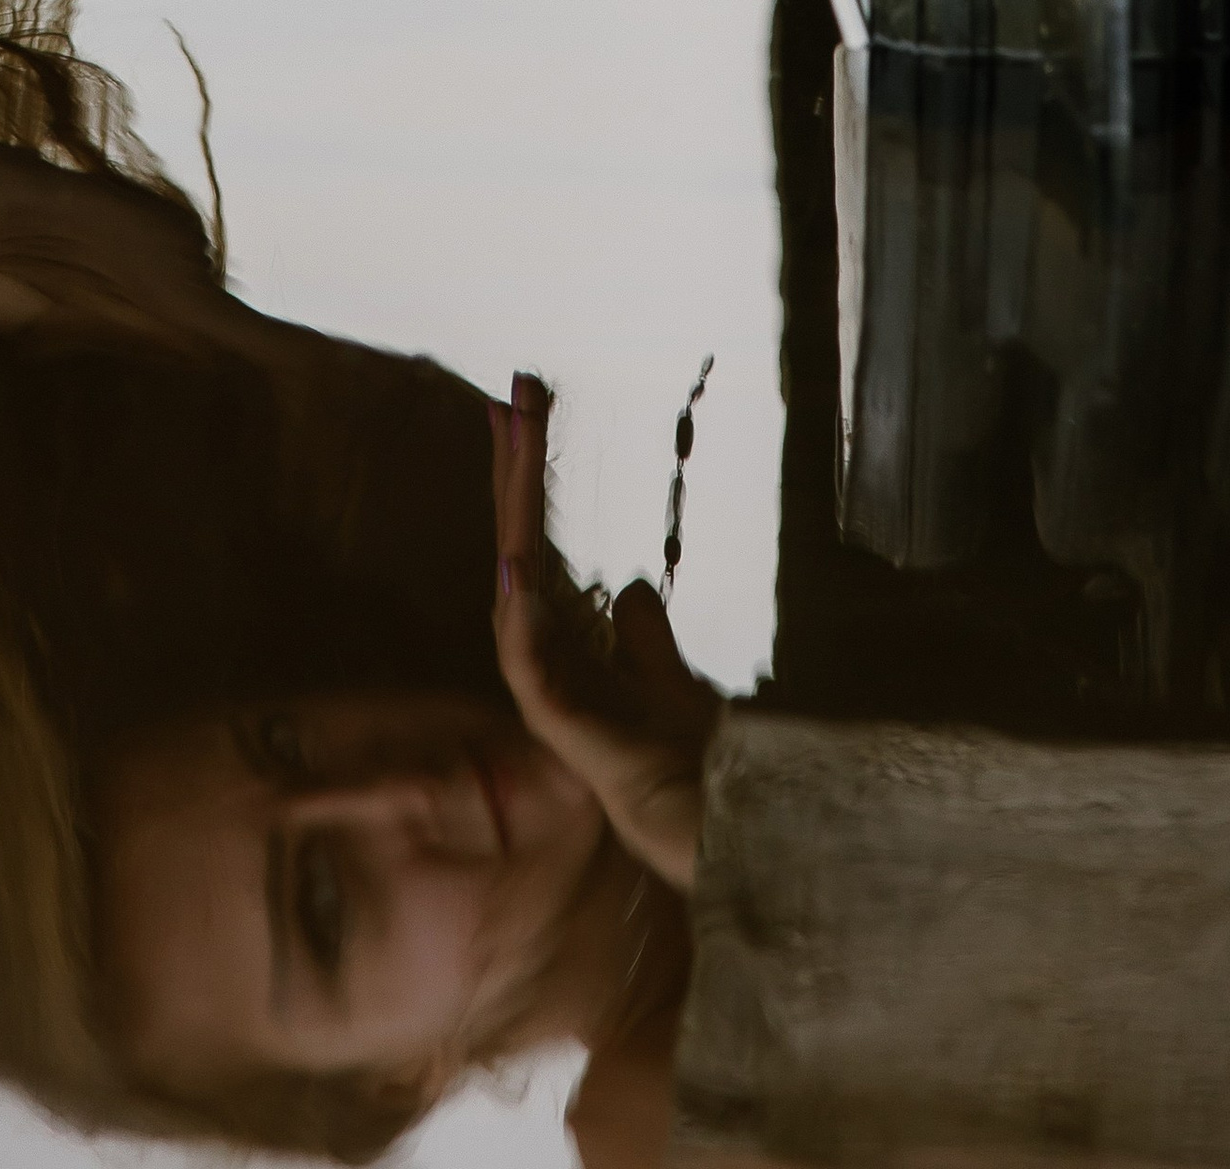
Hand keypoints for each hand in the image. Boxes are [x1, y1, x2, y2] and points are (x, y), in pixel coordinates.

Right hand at [490, 373, 718, 892]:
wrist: (720, 839)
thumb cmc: (691, 768)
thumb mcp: (670, 682)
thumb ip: (644, 640)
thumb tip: (626, 588)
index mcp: (572, 646)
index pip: (537, 539)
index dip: (527, 473)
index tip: (522, 403)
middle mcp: (553, 662)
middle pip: (523, 545)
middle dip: (518, 468)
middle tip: (512, 391)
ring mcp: (556, 696)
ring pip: (519, 588)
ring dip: (514, 515)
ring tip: (509, 444)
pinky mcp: (570, 732)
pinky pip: (532, 668)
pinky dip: (520, 618)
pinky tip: (514, 567)